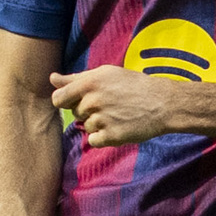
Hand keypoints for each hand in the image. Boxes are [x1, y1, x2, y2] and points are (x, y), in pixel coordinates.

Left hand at [49, 64, 176, 147]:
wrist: (162, 103)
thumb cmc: (133, 85)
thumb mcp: (105, 74)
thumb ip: (75, 78)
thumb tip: (52, 78)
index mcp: (90, 83)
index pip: (58, 98)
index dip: (64, 101)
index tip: (75, 101)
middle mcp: (93, 101)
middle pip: (75, 114)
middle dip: (88, 111)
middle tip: (108, 105)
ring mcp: (102, 119)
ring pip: (86, 127)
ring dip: (98, 124)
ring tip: (117, 114)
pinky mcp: (111, 136)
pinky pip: (93, 141)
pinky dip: (102, 137)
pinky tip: (117, 126)